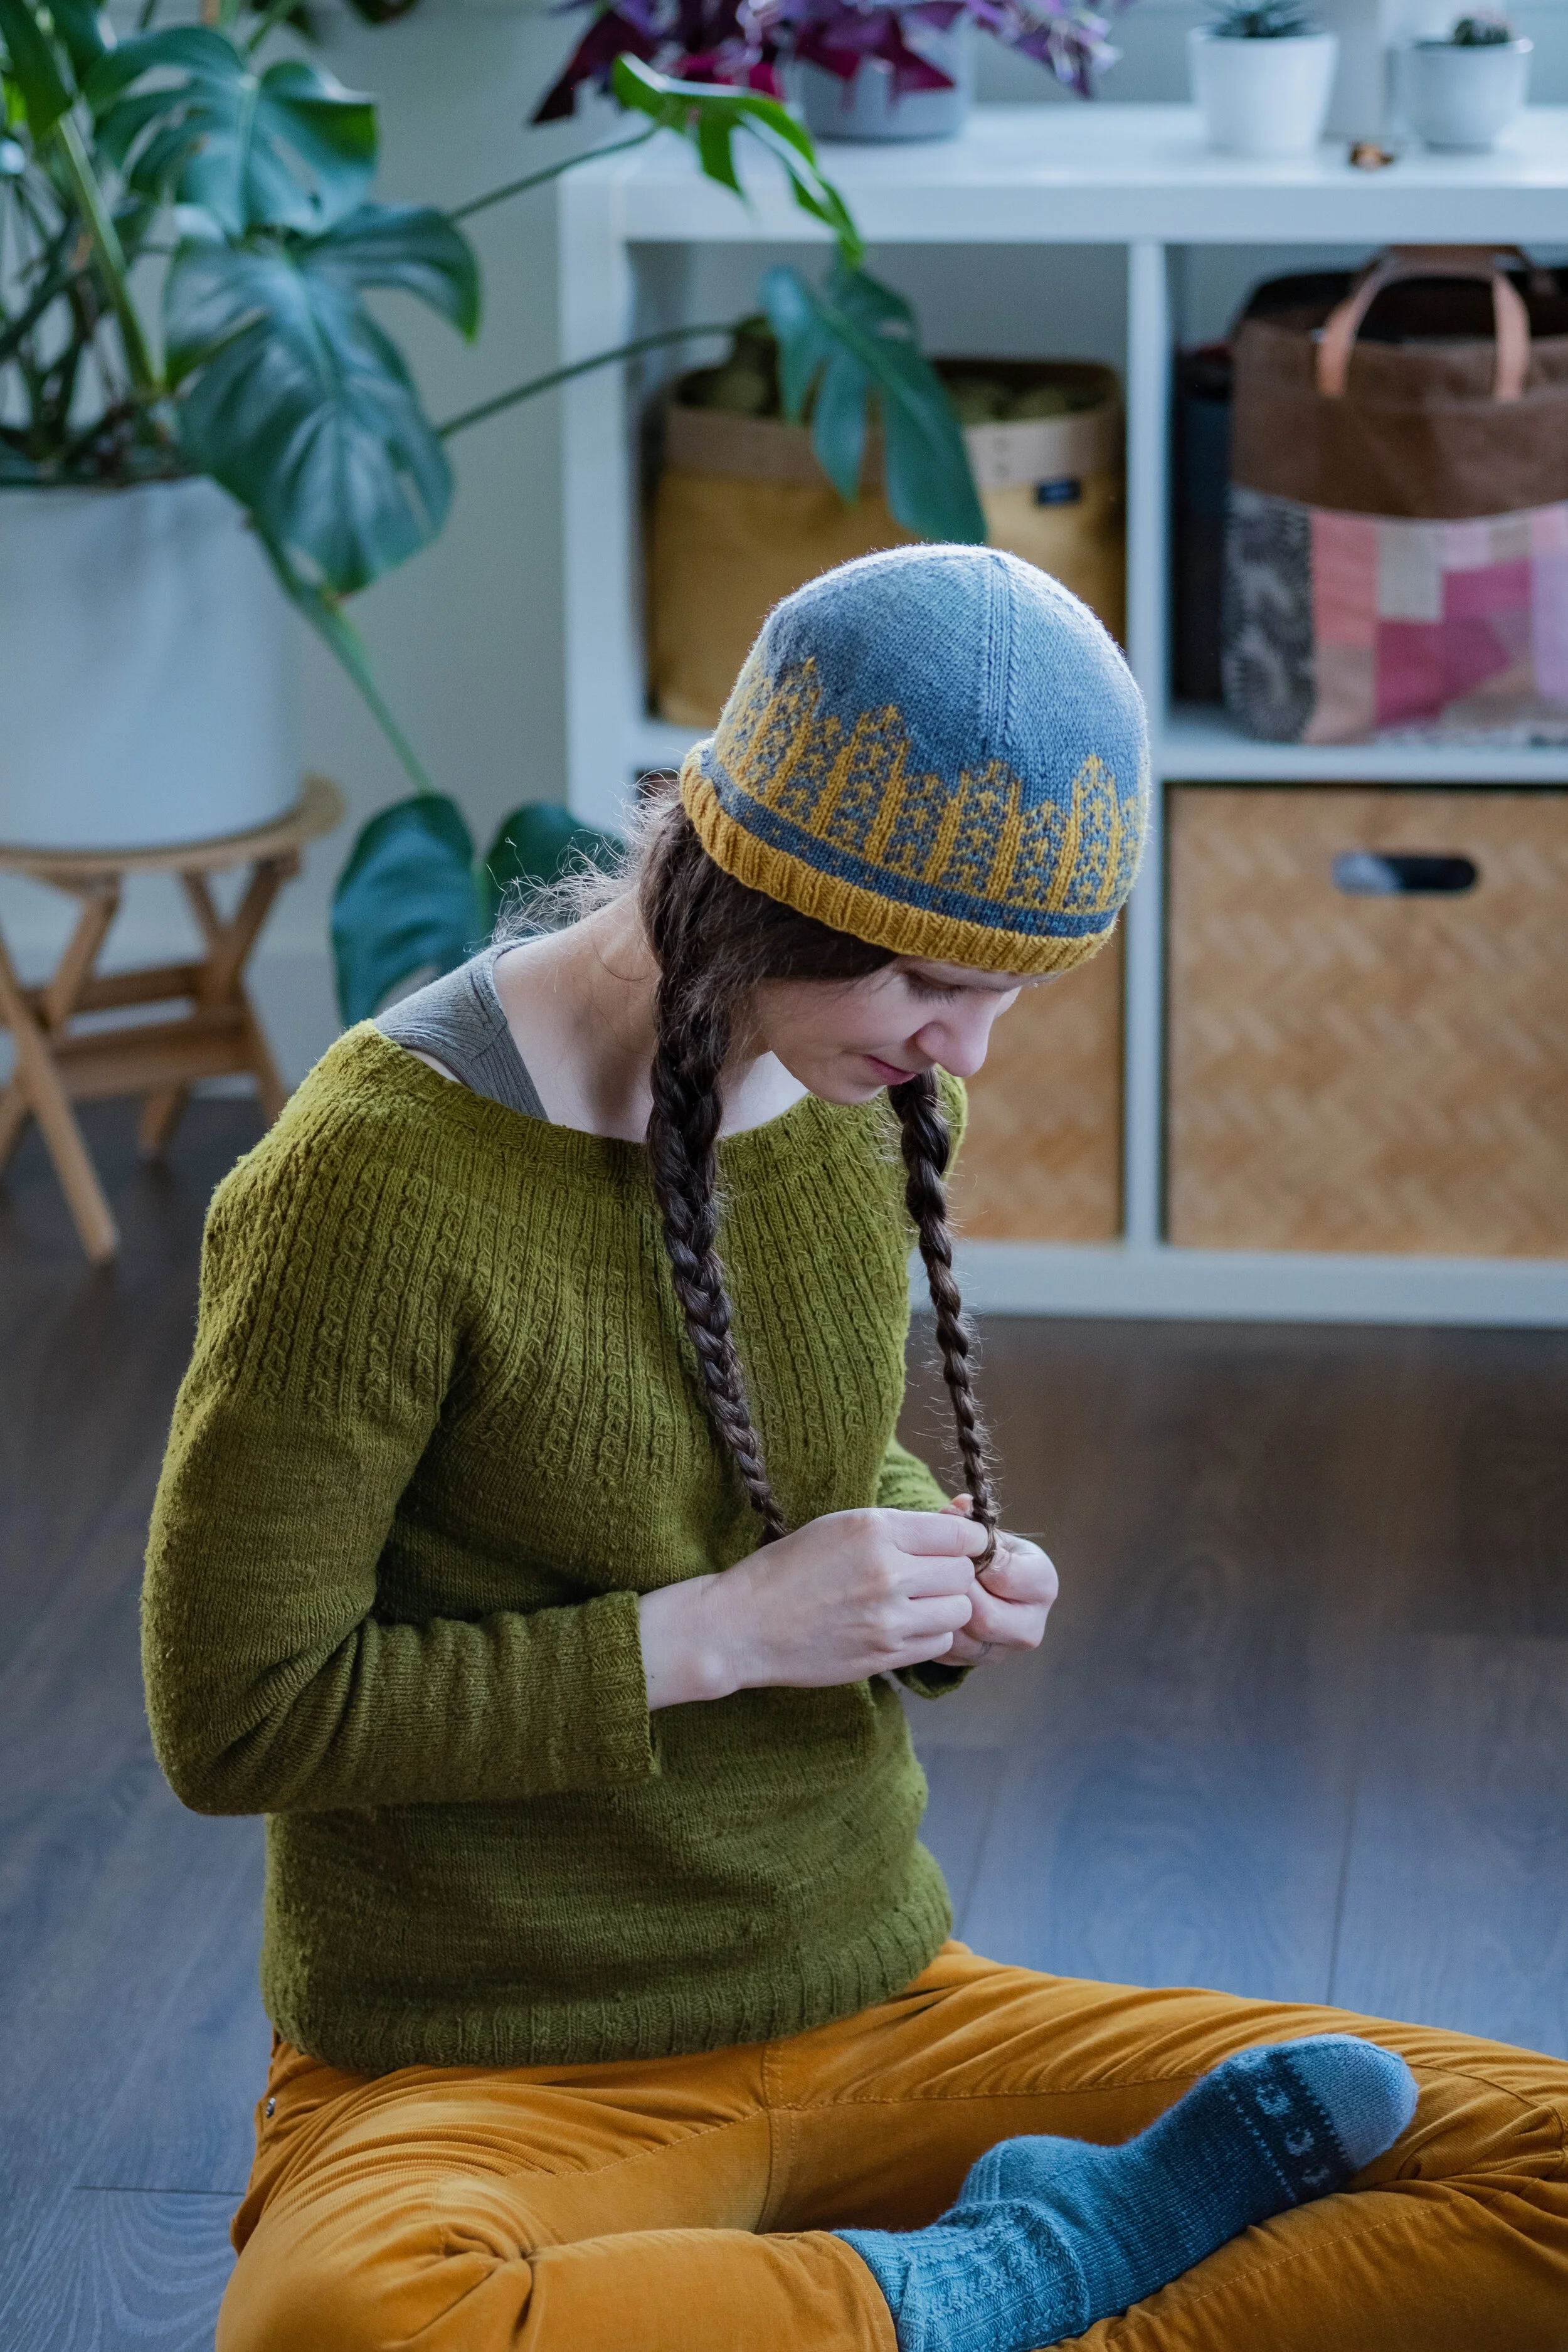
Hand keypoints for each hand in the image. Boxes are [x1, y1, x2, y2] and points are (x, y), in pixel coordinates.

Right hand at [638, 1507, 987, 1707]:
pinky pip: (939, 1642)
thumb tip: (957, 1530)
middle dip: (952, 1572)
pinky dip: (929, 1634)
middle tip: (928, 1574)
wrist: (743, 1625)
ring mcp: (888, 1619)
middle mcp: (887, 1572)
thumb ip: (896, 1527)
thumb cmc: (787, 1568)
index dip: (966, 1539)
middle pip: (964, 1573)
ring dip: (944, 1605)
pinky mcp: (884, 1656)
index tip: (957, 1544)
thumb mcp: (839, 1525)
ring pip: (959, 1610)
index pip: (962, 1533)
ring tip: (915, 1601)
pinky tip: (901, 1625)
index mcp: (875, 1529)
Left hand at [938, 1495, 1057, 1665]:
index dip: (975, 1562)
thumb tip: (956, 1508)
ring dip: (941, 1614)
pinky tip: (924, 1610)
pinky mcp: (981, 1661)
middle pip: (987, 1619)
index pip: (1006, 1576)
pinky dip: (934, 1632)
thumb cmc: (987, 1552)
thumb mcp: (985, 1532)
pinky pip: (951, 1653)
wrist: (987, 1583)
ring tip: (928, 1590)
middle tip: (935, 1575)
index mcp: (1042, 1583)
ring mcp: (1006, 1647)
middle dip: (956, 1595)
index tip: (956, 1550)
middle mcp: (1031, 1622)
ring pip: (966, 1641)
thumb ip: (971, 1520)